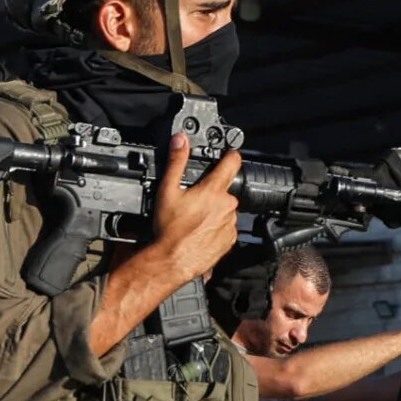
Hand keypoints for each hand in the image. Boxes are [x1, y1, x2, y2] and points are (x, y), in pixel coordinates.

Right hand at [149, 133, 241, 284]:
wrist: (172, 260)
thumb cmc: (169, 229)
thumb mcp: (167, 190)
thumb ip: (176, 162)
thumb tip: (180, 140)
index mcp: (213, 191)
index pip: (232, 163)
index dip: (231, 156)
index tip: (229, 154)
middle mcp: (227, 206)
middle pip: (224, 190)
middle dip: (212, 192)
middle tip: (194, 200)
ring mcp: (230, 224)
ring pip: (225, 209)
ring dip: (214, 211)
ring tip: (194, 219)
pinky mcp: (230, 240)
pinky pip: (226, 227)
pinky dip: (215, 227)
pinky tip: (200, 231)